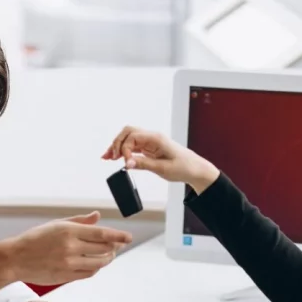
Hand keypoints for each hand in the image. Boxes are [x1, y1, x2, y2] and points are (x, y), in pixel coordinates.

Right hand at [7, 212, 131, 285]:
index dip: (118, 235)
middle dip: (114, 247)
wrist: (16, 259)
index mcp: (68, 231)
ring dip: (108, 259)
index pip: (101, 233)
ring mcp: (68, 264)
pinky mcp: (66, 277)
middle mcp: (70, 247)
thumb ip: (80, 221)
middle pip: (103, 249)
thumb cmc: (36, 239)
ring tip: (110, 254)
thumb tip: (98, 216)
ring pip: (99, 263)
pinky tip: (96, 263)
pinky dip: (96, 268)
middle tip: (118, 245)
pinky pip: (89, 273)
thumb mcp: (56, 224)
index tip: (128, 237)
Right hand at [101, 126, 219, 192]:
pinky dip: (123, 151)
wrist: (195, 169)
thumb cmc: (183, 167)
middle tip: (111, 158)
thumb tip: (126, 164)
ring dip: (117, 146)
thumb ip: (143, 164)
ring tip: (107, 157)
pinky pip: (132, 146)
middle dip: (116, 144)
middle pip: (127, 132)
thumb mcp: (162, 169)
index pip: (133, 137)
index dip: (125, 149)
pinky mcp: (148, 148)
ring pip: (128, 138)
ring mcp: (149, 142)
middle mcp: (151, 137)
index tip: (126, 164)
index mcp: (156, 138)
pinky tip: (113, 157)